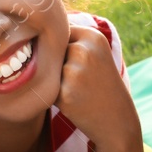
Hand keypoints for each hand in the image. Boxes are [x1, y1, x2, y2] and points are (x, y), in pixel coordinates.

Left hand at [54, 22, 135, 148]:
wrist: (117, 119)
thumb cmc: (101, 84)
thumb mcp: (96, 53)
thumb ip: (70, 39)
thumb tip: (34, 32)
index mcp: (93, 36)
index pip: (59, 34)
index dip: (64, 51)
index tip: (79, 63)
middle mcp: (83, 50)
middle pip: (52, 52)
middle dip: (60, 66)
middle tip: (82, 80)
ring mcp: (74, 72)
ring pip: (48, 70)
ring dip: (56, 81)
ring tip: (78, 90)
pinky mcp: (64, 93)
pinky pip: (46, 87)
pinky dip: (55, 95)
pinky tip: (74, 101)